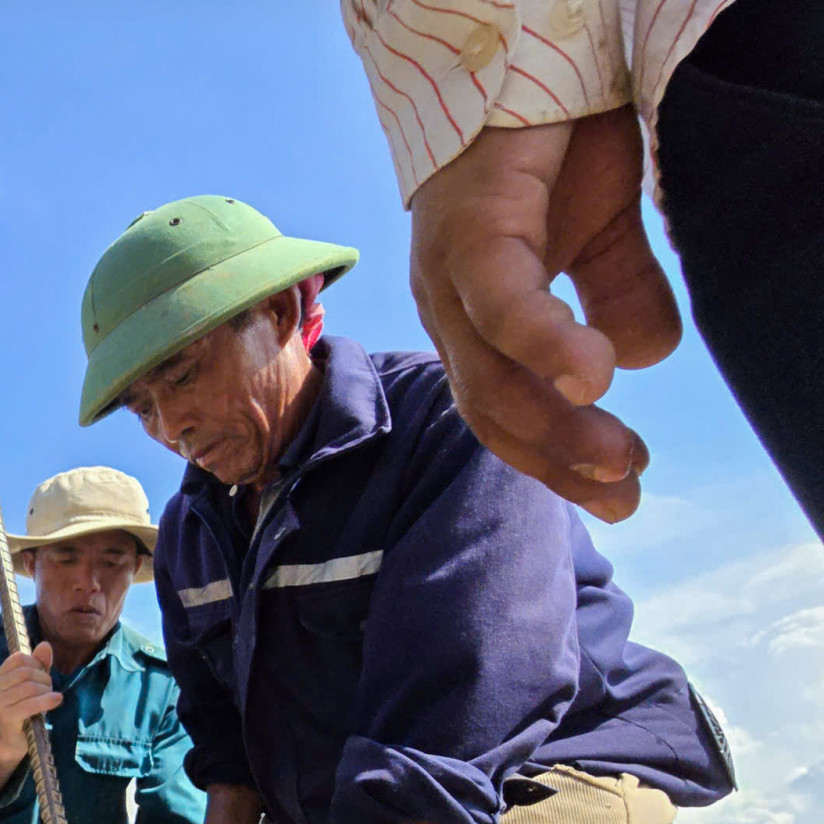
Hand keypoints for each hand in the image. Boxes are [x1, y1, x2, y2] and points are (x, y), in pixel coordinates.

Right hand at [0, 643, 59, 763]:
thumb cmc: (24, 710)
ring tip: (51, 697)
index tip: (42, 674)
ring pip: (30, 687)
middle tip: (49, 688)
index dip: (36, 663)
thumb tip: (45, 644)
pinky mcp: (6, 716)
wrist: (14, 740)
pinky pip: (31, 704)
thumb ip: (38, 665)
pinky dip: (47, 700)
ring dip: (46, 690)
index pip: (19, 658)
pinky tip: (57, 699)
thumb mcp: (31, 685)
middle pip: (25, 672)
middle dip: (44, 678)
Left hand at [408, 109, 680, 522]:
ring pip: (492, 373)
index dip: (555, 460)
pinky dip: (544, 345)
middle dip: (557, 460)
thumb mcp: (599, 235)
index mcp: (474, 319)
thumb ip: (616, 298)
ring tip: (618, 455)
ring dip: (556, 422)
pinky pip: (501, 301)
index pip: (504, 412)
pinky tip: (592, 379)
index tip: (618, 496)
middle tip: (626, 492)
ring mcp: (451, 271)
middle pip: (492, 409)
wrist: (530, 60)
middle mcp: (449, 306)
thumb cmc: (553, 148)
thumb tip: (641, 362)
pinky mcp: (472, 229)